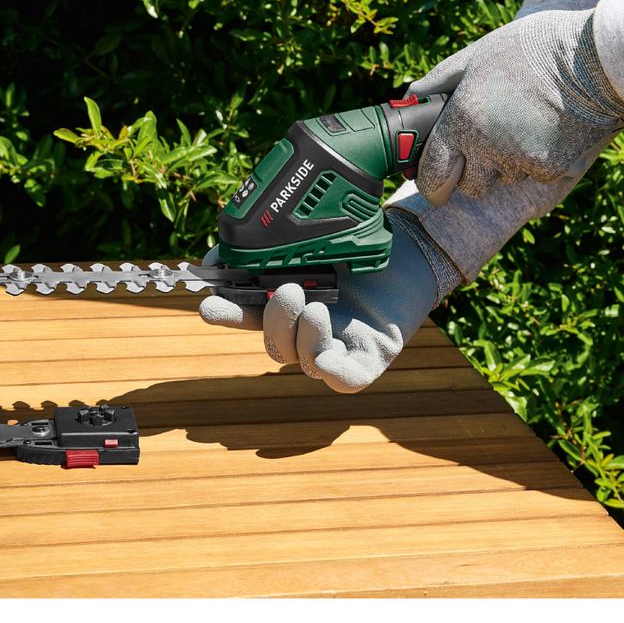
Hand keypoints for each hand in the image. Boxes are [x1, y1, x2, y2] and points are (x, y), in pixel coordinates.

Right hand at [198, 211, 451, 392]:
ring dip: (302, 336)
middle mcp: (308, 332)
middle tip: (288, 291)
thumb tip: (216, 256)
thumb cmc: (360, 247)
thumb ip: (266, 248)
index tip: (211, 303)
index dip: (226, 314)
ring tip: (317, 307)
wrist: (412, 250)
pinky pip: (346, 380)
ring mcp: (337, 349)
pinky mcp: (368, 360)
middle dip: (273, 323)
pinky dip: (334, 372)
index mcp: (288, 307)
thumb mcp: (308, 242)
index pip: (247, 317)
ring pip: (305, 362)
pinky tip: (328, 356)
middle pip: (275, 346)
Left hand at [409, 9, 623, 204]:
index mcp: (462, 120)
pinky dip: (539, 160)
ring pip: (504, 180)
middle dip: (472, 174)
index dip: (431, 180)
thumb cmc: (536, 48)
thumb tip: (410, 96)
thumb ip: (442, 79)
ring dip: (508, 163)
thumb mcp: (481, 53)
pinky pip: (535, 176)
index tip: (435, 178)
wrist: (601, 58)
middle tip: (487, 144)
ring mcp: (519, 163)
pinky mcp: (551, 170)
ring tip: (526, 123)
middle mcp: (486, 148)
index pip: (432, 174)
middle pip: (468, 187)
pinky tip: (550, 129)